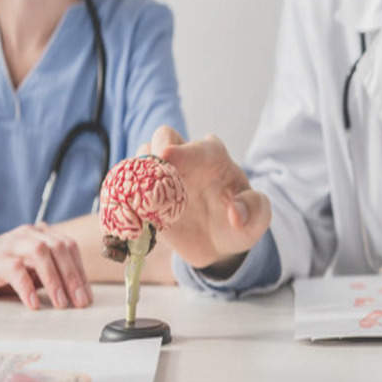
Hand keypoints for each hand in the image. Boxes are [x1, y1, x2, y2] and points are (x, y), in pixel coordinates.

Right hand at [0, 222, 92, 309]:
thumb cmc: (1, 269)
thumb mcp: (30, 268)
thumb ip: (50, 272)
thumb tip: (78, 291)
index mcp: (41, 233)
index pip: (69, 247)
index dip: (81, 271)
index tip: (87, 296)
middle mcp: (29, 234)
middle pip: (59, 248)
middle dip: (73, 276)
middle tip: (80, 302)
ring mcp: (12, 244)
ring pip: (40, 253)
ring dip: (54, 280)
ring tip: (61, 304)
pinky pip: (16, 270)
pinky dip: (28, 287)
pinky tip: (34, 304)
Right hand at [140, 126, 271, 272]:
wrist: (220, 243)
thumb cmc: (241, 220)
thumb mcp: (258, 217)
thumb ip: (254, 211)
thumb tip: (236, 214)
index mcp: (213, 157)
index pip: (198, 147)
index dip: (183, 151)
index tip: (167, 156)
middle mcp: (184, 159)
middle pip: (163, 138)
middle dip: (155, 151)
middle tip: (151, 172)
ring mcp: (161, 176)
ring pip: (140, 161)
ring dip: (136, 177)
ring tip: (140, 200)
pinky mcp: (145, 198)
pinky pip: (126, 190)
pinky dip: (122, 199)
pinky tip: (127, 215)